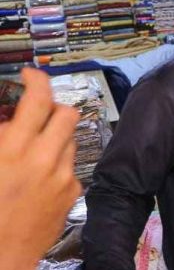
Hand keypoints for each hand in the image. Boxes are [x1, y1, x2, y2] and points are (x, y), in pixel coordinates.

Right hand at [0, 69, 79, 269]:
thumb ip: (0, 138)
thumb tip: (9, 121)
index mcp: (13, 149)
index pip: (38, 100)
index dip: (37, 80)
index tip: (30, 76)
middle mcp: (44, 158)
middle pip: (66, 114)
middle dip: (52, 109)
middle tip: (35, 114)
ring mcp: (62, 176)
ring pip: (69, 139)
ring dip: (53, 137)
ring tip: (31, 150)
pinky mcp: (72, 193)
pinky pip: (69, 166)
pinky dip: (56, 164)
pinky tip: (38, 178)